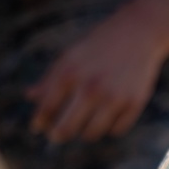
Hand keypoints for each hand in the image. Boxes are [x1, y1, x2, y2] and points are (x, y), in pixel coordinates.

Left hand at [26, 0, 168, 142]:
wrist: (139, 33)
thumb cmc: (99, 45)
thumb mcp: (71, 56)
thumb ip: (50, 78)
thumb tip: (29, 96)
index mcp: (70, 73)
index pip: (47, 108)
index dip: (39, 122)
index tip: (38, 128)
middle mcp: (91, 87)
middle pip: (66, 129)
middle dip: (58, 135)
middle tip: (57, 135)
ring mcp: (114, 97)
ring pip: (91, 134)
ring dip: (85, 132)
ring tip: (84, 125)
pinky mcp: (135, 103)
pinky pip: (116, 130)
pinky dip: (110, 127)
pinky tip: (108, 118)